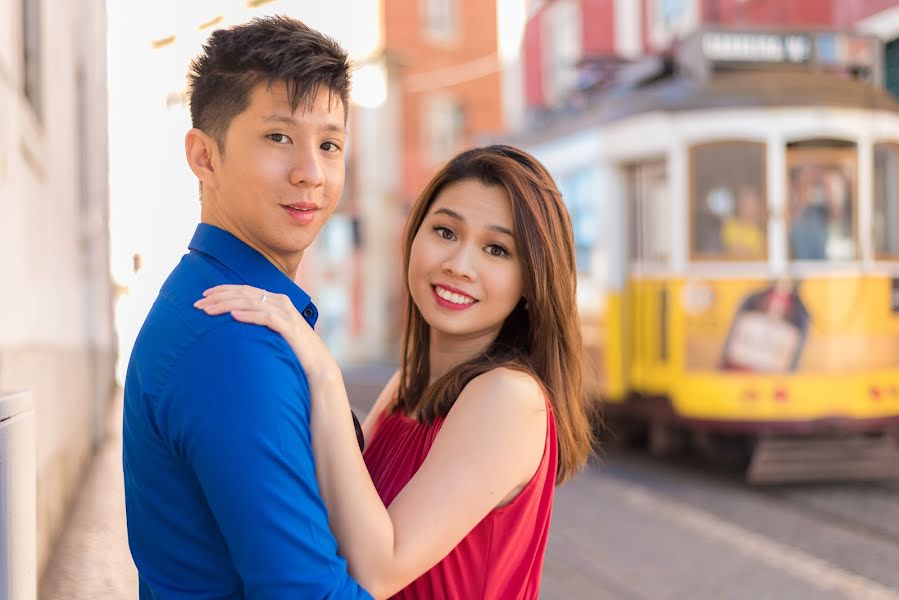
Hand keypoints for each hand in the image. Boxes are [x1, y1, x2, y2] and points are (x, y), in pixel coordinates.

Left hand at [195, 285, 338, 381]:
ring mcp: (286, 313)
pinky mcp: (289, 327)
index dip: (223, 290)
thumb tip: (235, 321)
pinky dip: (249, 315)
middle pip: (244, 293)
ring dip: (227, 305)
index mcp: (276, 300)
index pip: (245, 289)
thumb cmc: (293, 349)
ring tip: (208, 310)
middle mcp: (281, 302)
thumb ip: (259, 322)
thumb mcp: (274, 331)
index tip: (204, 295)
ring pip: (251, 302)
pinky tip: (233, 316)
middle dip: (219, 297)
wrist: (317, 364)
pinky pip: (266, 317)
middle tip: (198, 303)